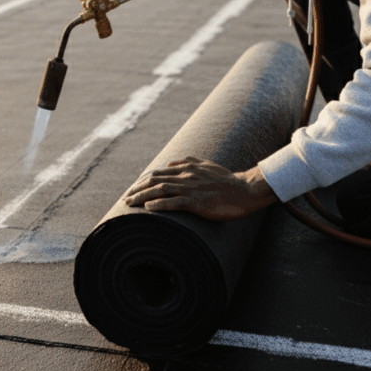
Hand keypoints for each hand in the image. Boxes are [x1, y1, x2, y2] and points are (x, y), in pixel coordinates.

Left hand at [122, 156, 276, 221]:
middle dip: (137, 189)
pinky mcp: (198, 201)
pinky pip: (175, 202)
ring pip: (160, 190)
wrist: (245, 190)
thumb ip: (189, 162)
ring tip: (129, 204)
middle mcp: (186, 175)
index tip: (132, 190)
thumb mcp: (207, 165)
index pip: (158, 173)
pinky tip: (148, 209)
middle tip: (125, 199)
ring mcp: (191, 188)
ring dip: (142, 197)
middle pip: (154, 180)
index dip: (142, 181)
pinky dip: (160, 204)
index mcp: (187, 168)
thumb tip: (171, 162)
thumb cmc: (227, 181)